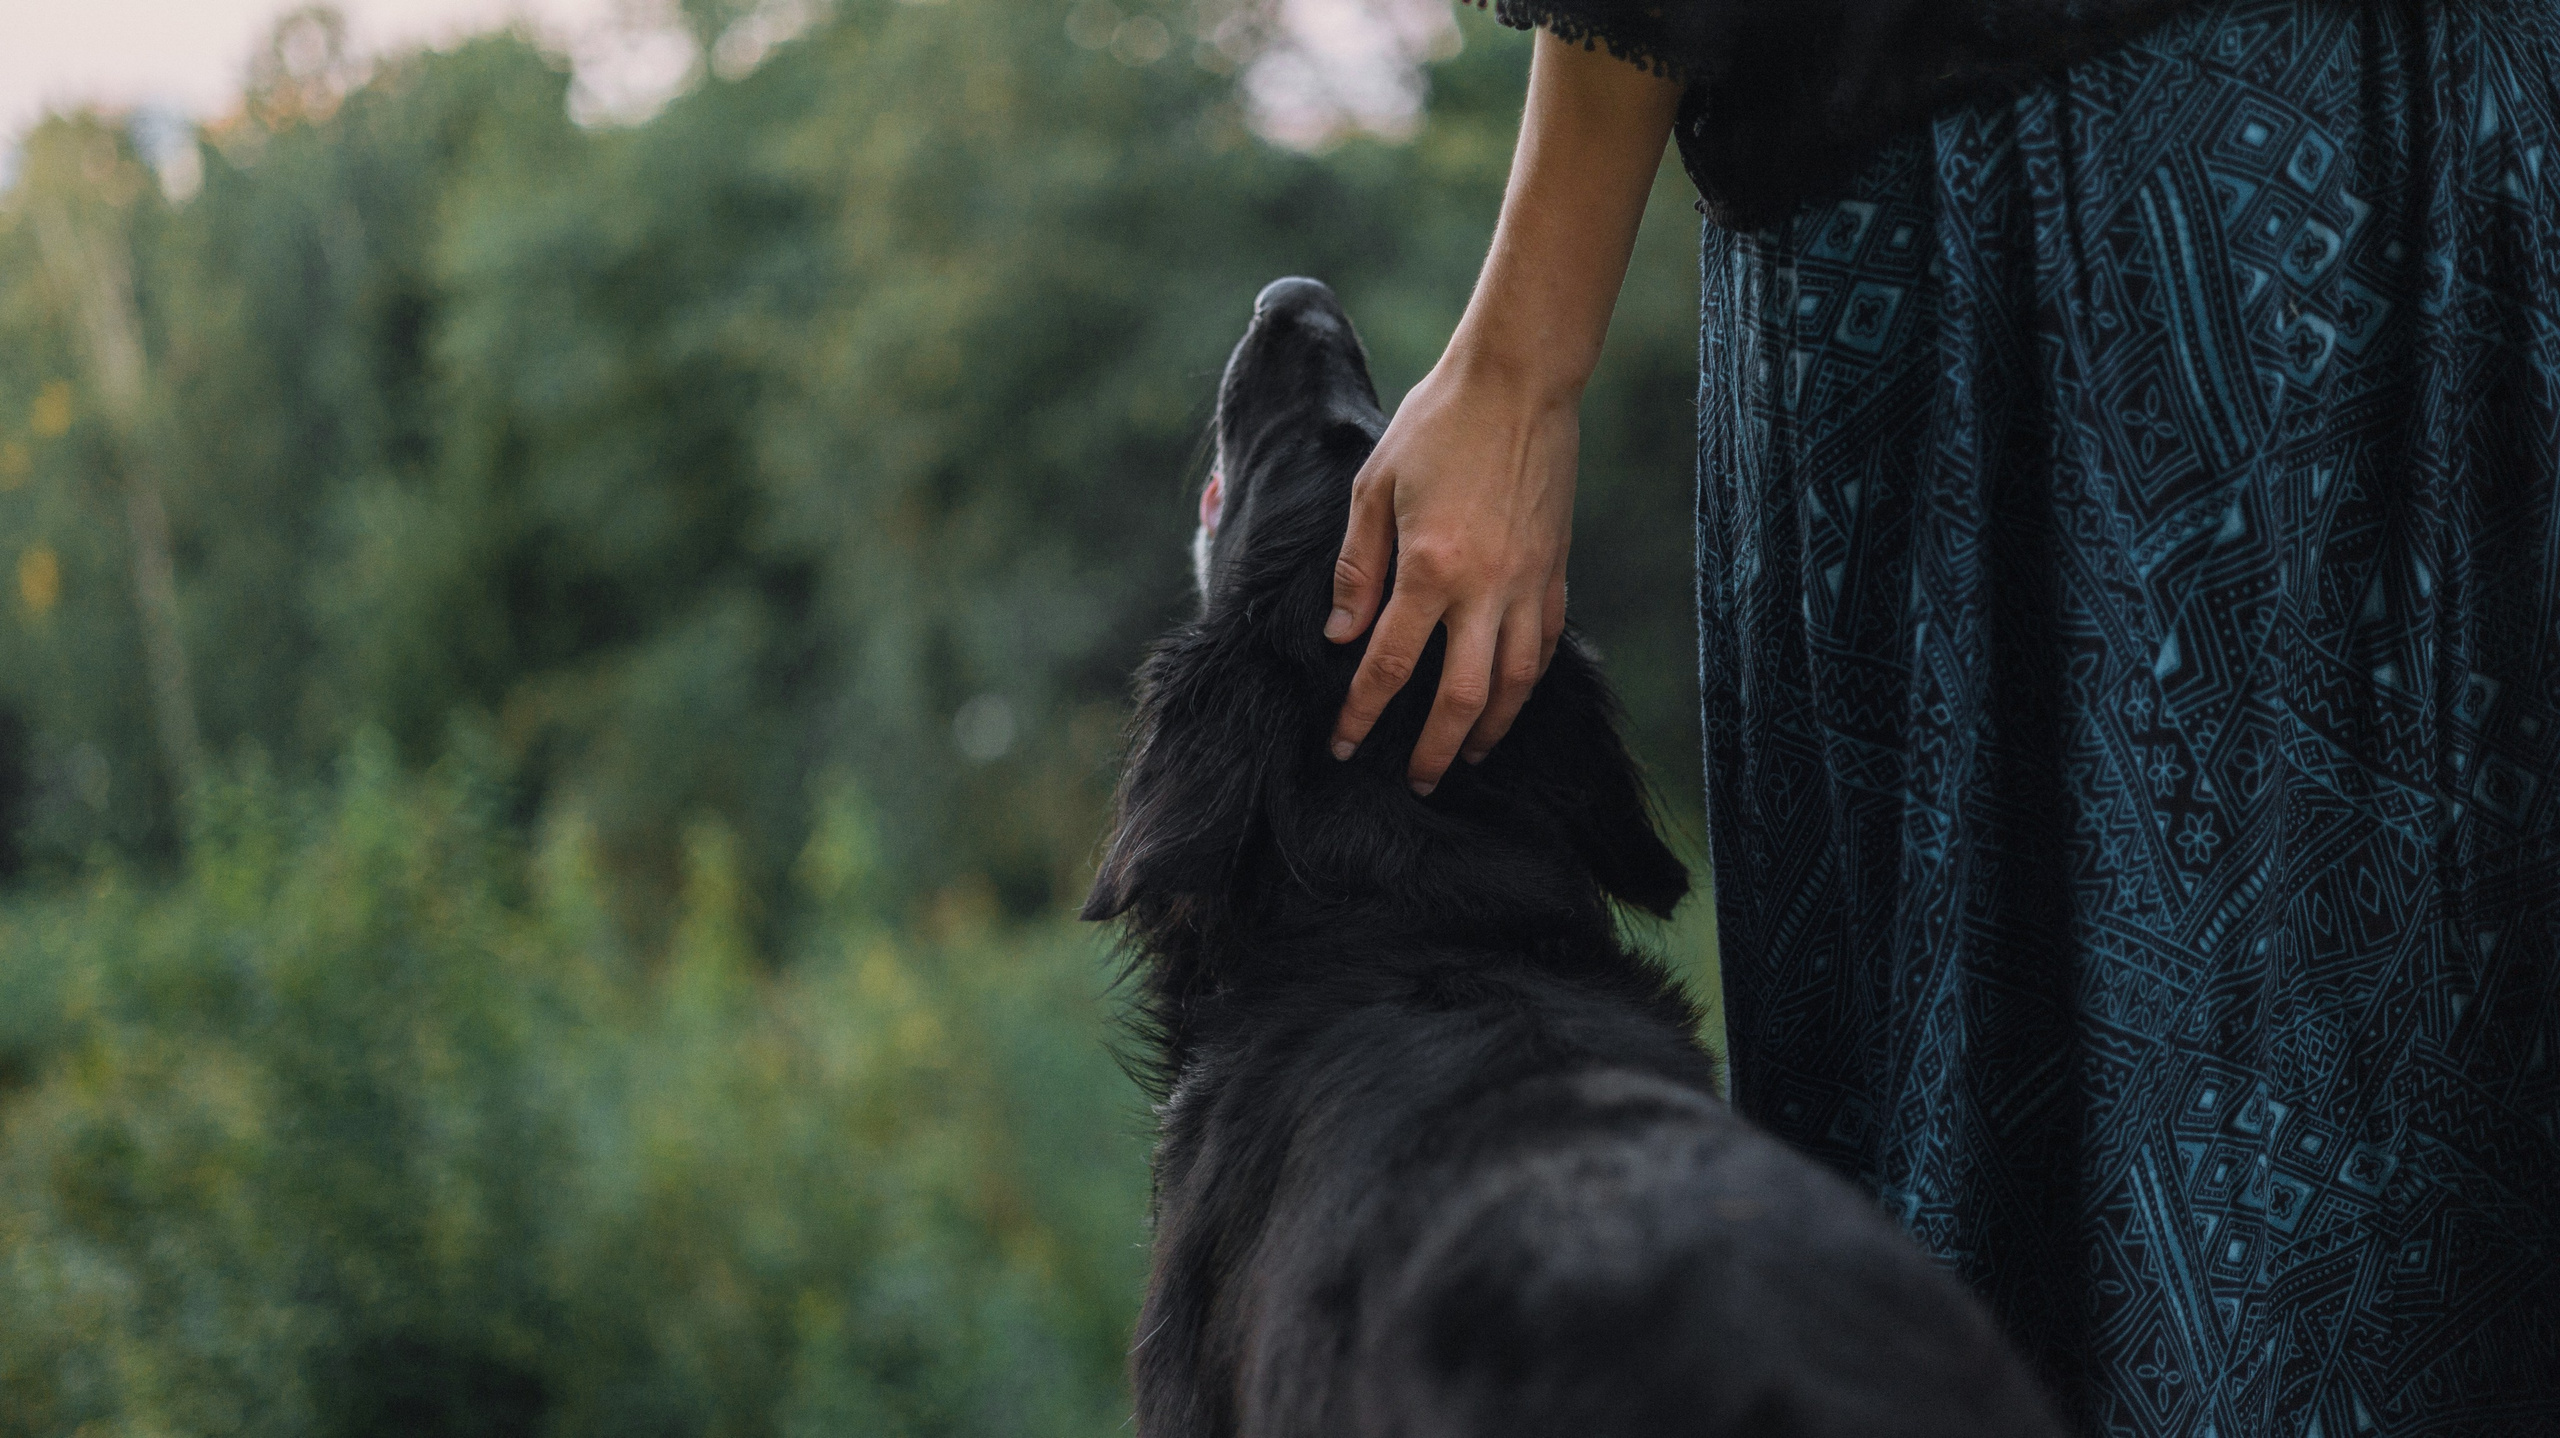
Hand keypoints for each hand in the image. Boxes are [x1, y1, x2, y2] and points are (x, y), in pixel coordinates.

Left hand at [1326, 353, 1577, 794]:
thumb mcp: (1373, 486)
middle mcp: (1486, 587)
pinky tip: (1510, 697)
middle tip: (1415, 783)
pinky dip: (1527, 682)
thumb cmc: (1436, 424)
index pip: (1390, 665)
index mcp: (1431, 567)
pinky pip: (1546, 643)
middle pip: (1463, 697)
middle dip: (1436, 750)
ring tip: (1469, 756)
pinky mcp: (1557, 570)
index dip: (1363, 714)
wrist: (1518, 381)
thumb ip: (1357, 565)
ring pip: (1515, 683)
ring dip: (1490, 729)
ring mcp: (1530, 582)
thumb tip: (1343, 635)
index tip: (1342, 744)